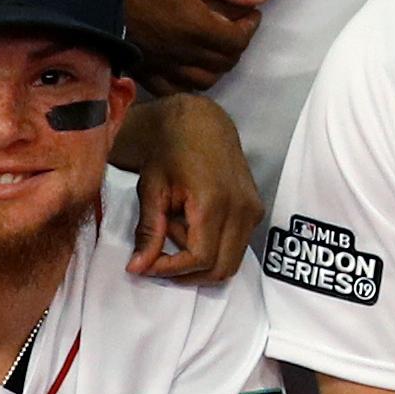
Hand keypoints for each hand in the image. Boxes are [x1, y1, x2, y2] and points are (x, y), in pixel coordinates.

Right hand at [110, 0, 270, 89]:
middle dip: (236, 45)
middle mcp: (180, 51)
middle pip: (223, 63)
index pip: (238, 41)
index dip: (250, 27)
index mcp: (195, 25)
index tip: (249, 13)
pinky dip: (186, 83)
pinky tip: (186, 66)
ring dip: (215, 66)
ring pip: (202, 81)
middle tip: (234, 26)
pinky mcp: (140, 68)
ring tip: (213, 47)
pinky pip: (171, 89)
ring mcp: (159, 63)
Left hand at [123, 90, 259, 281]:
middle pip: (221, 269)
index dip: (171, 269)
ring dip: (200, 260)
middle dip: (187, 272)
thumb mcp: (152, 189)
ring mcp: (252, 210)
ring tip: (175, 230)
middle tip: (159, 253)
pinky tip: (190, 225)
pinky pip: (237, 246)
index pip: (200, 258)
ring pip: (231, 262)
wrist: (200, 122)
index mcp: (214, 202)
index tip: (147, 265)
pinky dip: (212, 248)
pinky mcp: (255, 210)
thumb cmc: (171, 150)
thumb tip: (138, 268)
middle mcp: (241, 209)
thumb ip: (148, 232)